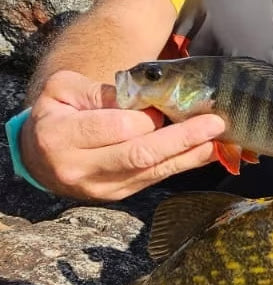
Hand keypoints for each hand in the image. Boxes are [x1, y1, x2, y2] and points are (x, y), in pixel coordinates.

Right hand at [21, 70, 226, 199]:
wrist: (41, 155)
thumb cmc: (57, 113)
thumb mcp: (64, 90)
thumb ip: (101, 92)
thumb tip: (142, 101)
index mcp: (60, 137)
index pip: (115, 129)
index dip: (145, 118)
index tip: (166, 105)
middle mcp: (81, 169)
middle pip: (139, 155)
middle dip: (181, 139)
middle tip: (213, 123)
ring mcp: (103, 187)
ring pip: (153, 171)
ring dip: (190, 154)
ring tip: (219, 137)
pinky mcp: (121, 194)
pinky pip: (158, 178)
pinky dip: (184, 163)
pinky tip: (207, 151)